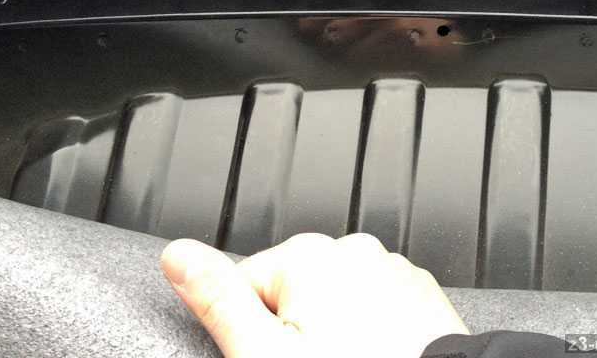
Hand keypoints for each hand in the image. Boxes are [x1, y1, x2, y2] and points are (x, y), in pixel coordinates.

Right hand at [160, 233, 468, 357]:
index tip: (275, 357)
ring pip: (339, 300)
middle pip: (295, 291)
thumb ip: (217, 298)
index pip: (247, 285)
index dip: (254, 332)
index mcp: (307, 255)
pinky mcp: (420, 292)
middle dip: (295, 330)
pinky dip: (373, 330)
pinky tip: (377, 357)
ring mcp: (393, 269)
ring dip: (337, 330)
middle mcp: (353, 250)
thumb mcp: (264, 353)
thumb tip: (176, 253)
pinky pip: (378, 306)